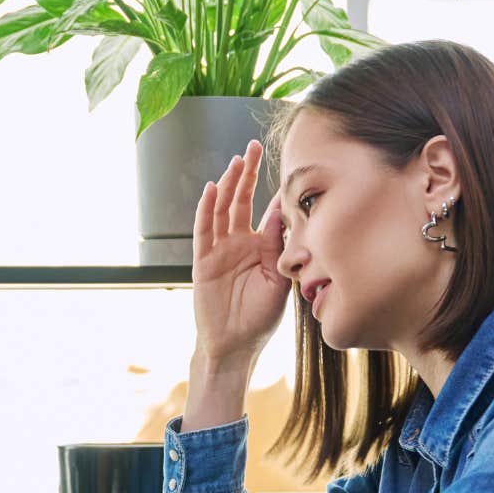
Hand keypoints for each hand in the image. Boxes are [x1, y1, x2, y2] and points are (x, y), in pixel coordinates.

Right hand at [192, 139, 290, 367]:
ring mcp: (220, 250)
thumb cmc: (260, 318)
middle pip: (242, 201)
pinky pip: (204, 231)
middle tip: (253, 147)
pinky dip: (207, 210)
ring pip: (223, 210)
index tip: (290, 168)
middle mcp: (240, 244)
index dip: (277, 192)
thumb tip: (286, 214)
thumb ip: (281, 247)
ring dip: (229, 184)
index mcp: (262, 248)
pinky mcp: (203, 261)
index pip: (270, 213)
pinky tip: (212, 190)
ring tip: (236, 160)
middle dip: (248, 174)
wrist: (236, 346)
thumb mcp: (279, 280)